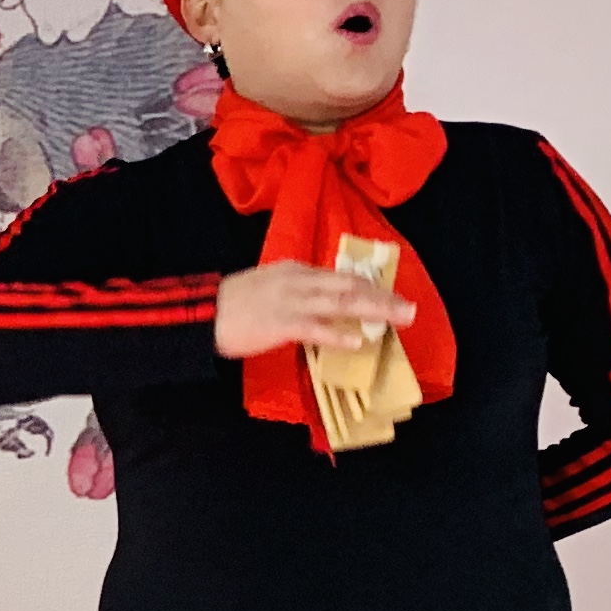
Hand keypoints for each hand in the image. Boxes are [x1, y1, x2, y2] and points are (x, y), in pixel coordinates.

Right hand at [214, 260, 413, 360]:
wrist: (201, 314)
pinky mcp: (281, 323)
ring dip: (374, 310)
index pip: (340, 275)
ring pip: (342, 302)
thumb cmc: (230, 304)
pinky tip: (358, 341)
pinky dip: (339, 333)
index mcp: (295, 270)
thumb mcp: (267, 286)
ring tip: (399, 319)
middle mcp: (299, 280)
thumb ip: (295, 291)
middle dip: (383, 296)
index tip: (390, 295)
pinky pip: (317, 328)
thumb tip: (321, 304)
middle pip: (350, 286)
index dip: (369, 286)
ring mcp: (291, 301)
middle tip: (409, 309)